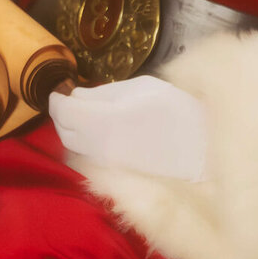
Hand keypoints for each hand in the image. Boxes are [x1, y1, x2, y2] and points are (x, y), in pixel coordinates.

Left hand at [48, 77, 208, 181]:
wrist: (201, 148)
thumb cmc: (175, 109)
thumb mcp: (140, 88)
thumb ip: (103, 92)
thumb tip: (78, 95)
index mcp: (104, 120)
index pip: (63, 112)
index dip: (56, 100)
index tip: (59, 90)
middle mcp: (99, 145)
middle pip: (64, 132)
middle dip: (61, 115)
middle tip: (69, 100)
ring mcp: (107, 161)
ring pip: (74, 146)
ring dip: (71, 129)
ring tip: (82, 114)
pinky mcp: (115, 170)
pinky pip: (88, 155)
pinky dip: (84, 142)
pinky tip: (97, 130)